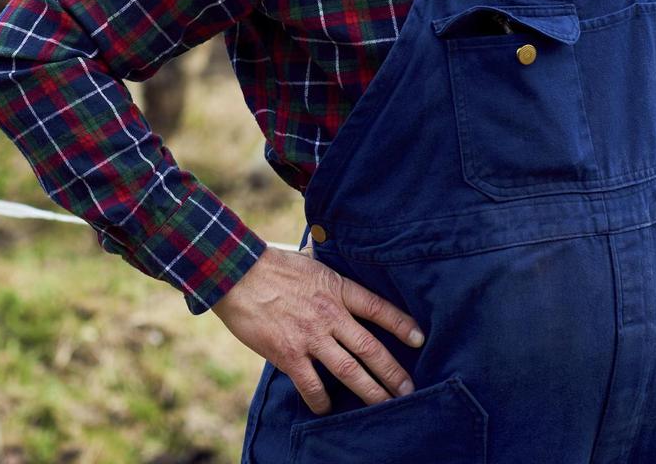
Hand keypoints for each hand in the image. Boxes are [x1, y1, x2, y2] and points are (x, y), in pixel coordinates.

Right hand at [210, 248, 426, 414]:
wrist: (236, 273)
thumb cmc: (270, 265)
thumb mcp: (308, 259)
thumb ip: (325, 265)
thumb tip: (327, 245)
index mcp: (336, 289)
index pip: (377, 307)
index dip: (400, 324)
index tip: (419, 338)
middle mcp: (329, 314)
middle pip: (370, 348)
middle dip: (392, 372)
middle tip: (408, 390)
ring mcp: (310, 336)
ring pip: (349, 371)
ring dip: (370, 391)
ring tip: (385, 405)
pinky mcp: (288, 354)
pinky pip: (311, 385)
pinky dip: (321, 402)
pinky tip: (327, 409)